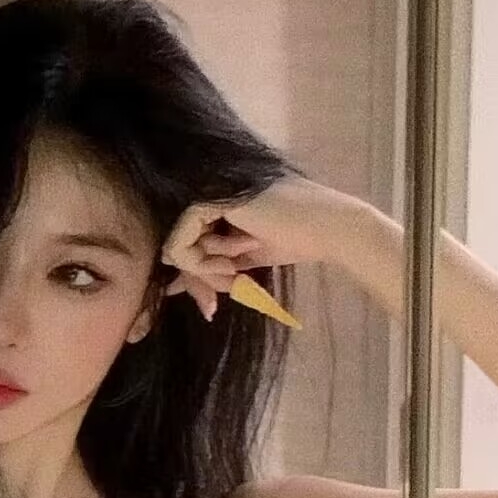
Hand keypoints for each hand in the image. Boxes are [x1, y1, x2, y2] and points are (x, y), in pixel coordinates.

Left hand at [160, 174, 361, 320]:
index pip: (185, 243)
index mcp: (216, 206)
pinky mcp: (211, 198)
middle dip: (194, 280)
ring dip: (202, 272)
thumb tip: (170, 287)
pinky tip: (232, 264)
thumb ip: (206, 270)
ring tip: (234, 275)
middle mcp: (208, 196)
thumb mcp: (238, 262)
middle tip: (213, 303)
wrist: (327, 228)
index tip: (211, 303)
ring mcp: (209, 193)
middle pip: (178, 244)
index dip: (193, 277)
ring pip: (176, 244)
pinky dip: (200, 263)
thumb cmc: (294, 241)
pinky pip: (181, 240)